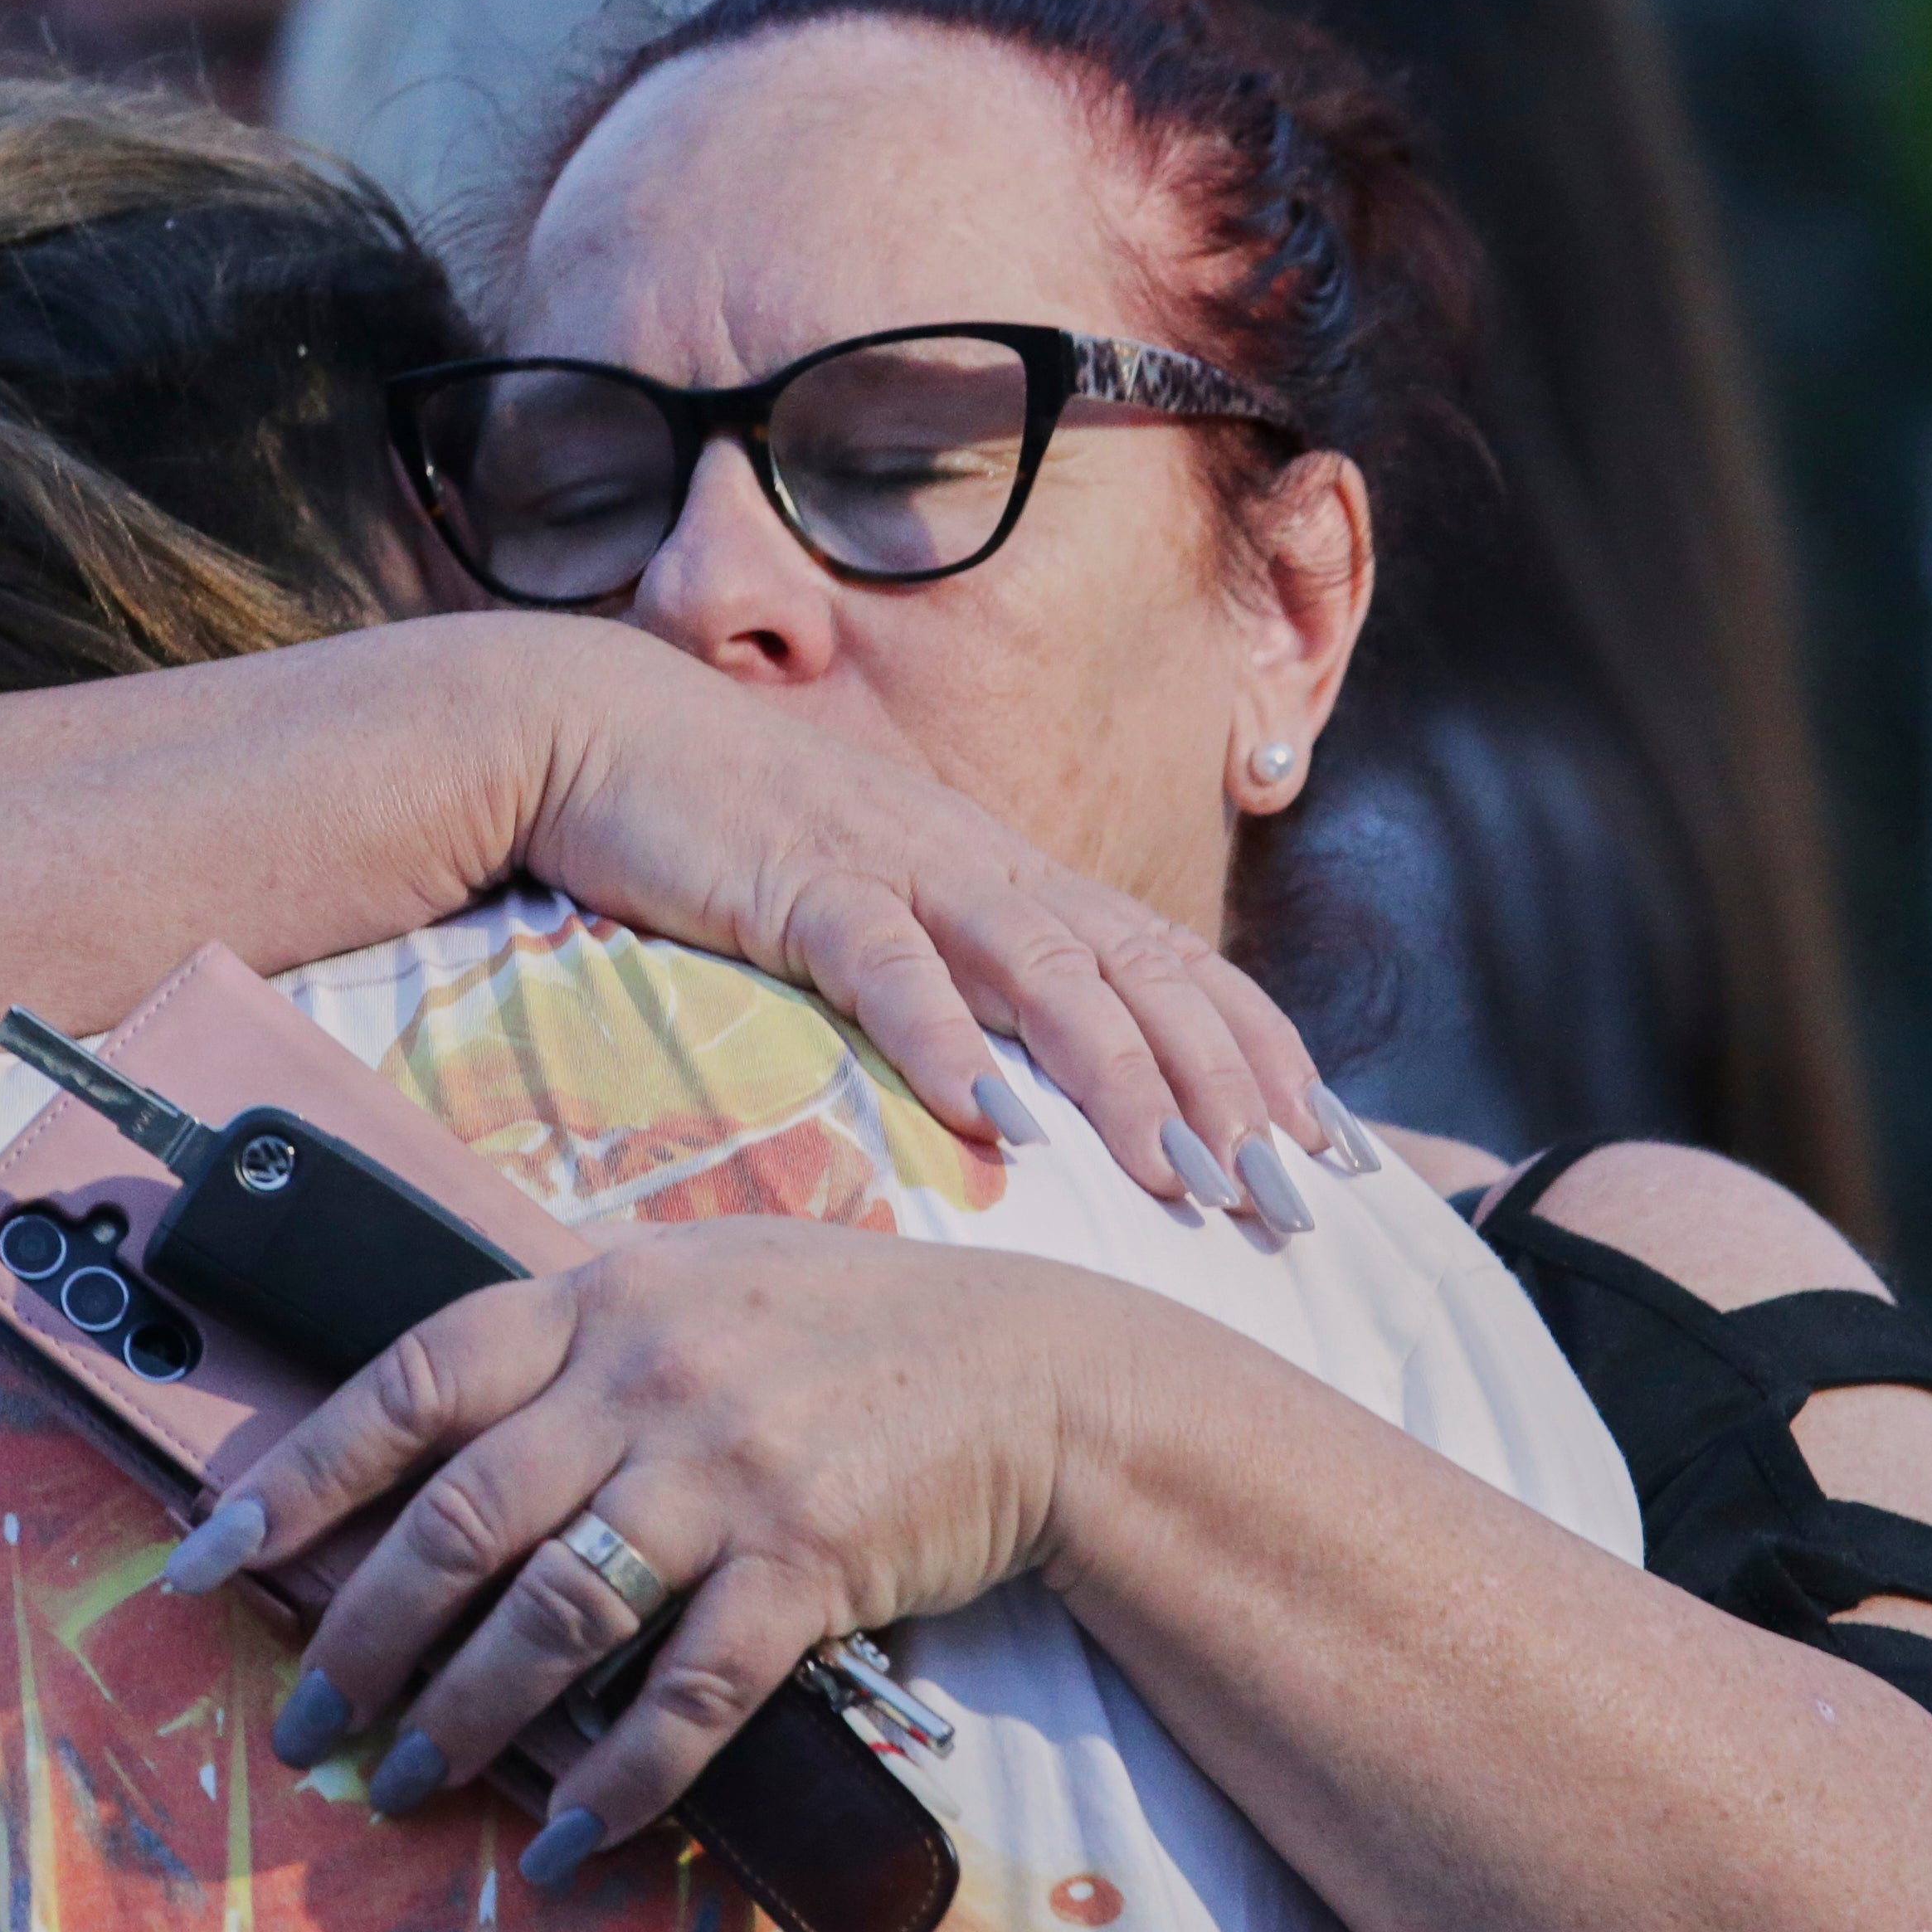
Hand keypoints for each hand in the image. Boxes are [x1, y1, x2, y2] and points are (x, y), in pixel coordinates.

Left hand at [183, 1222, 1128, 1868]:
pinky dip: (617, 1775)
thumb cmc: (855, 1329)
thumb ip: (582, 1338)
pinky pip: (685, 1693)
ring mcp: (727, 1472)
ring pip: (551, 1617)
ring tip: (403, 1784)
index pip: (410, 1379)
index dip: (299, 1471)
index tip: (206, 1554)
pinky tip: (569, 1832)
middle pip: (458, 1521)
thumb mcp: (703, 1282)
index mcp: (602, 1297)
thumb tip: (438, 1420)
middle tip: (308, 1720)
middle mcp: (647, 1377)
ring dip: (462, 1718)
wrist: (1039, 1376)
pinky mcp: (807, 1562)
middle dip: (359, 1636)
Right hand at [511, 626, 1335, 1205]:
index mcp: (1008, 876)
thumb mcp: (877, 909)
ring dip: (1116, 1075)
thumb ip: (959, 977)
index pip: (1172, 964)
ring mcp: (895, 865)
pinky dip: (940, 1039)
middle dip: (1225, 1088)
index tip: (1335, 1149)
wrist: (596, 732)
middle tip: (1288, 1199)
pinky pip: (885, 962)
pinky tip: (987, 1116)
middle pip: (1139, 974)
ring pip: (1040, 969)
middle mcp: (979, 865)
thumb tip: (1036, 1085)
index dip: (1261, 1049)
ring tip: (1176, 1173)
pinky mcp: (796, 878)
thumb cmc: (736, 839)